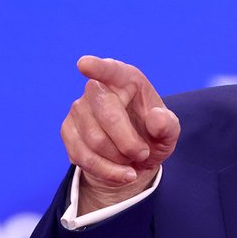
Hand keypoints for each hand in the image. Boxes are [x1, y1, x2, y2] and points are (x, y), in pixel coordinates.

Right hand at [61, 56, 179, 214]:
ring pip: (95, 139)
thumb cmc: (151, 137)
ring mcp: (78, 109)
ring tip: (131, 162)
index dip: (97, 67)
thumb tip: (157, 118)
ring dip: (118, 159)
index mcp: (126, 80)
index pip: (110, 70)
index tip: (84, 64)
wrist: (132, 160)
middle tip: (143, 154)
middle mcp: (98, 89)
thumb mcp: (168, 134)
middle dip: (128, 142)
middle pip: (107, 113)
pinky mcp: (67, 131)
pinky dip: (106, 170)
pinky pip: (83, 155)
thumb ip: (168, 125)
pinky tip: (119, 172)